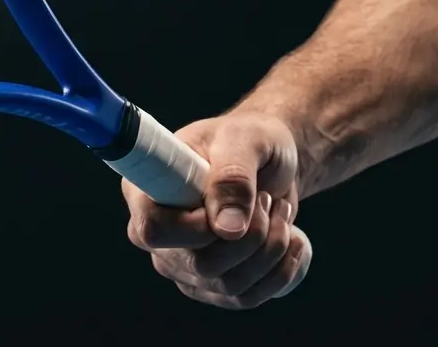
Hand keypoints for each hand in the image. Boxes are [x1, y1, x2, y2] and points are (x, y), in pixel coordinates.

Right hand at [122, 111, 313, 308]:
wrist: (269, 163)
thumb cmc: (248, 140)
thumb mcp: (245, 140)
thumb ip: (233, 177)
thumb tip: (227, 229)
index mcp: (146, 192)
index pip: (152, 230)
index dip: (197, 228)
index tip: (236, 202)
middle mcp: (157, 235)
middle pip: (201, 265)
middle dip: (252, 234)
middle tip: (269, 199)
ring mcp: (181, 265)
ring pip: (230, 285)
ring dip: (271, 248)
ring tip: (279, 211)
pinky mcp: (211, 285)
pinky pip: (248, 297)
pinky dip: (282, 269)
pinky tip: (291, 238)